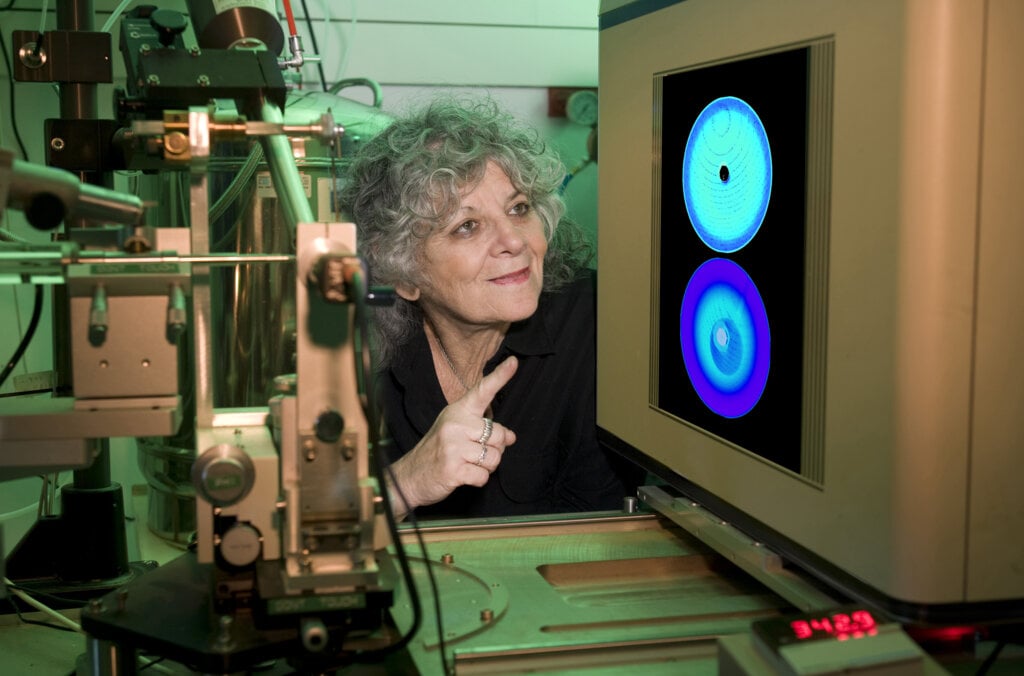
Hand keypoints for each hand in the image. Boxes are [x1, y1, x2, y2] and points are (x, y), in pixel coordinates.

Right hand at [388, 356, 517, 516]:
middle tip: (477, 453)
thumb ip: (482, 430)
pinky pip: (483, 476)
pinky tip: (465, 475)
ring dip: (487, 466)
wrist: (409, 476)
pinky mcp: (453, 469)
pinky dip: (479, 479)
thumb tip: (511, 437)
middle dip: (496, 449)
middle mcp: (455, 425)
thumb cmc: (437, 451)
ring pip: (493, 458)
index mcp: (457, 412)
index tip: (514, 362)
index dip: (500, 376)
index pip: (482, 391)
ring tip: (470, 464)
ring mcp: (453, 447)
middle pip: (498, 435)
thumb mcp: (455, 430)